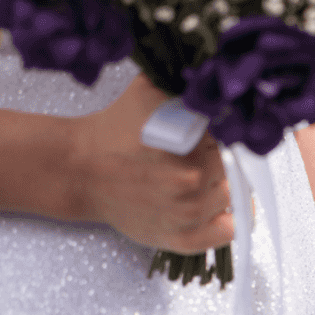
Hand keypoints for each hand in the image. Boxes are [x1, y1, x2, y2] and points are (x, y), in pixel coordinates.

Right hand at [69, 75, 233, 253]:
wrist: (79, 168)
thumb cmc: (114, 129)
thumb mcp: (150, 91)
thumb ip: (187, 84)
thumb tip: (215, 76)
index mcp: (191, 143)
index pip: (234, 137)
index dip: (228, 132)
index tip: (215, 131)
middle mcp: (192, 181)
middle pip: (235, 167)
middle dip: (224, 157)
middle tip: (202, 153)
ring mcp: (187, 214)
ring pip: (232, 197)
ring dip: (222, 185)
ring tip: (201, 176)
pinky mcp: (179, 238)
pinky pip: (224, 232)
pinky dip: (225, 220)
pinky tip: (215, 206)